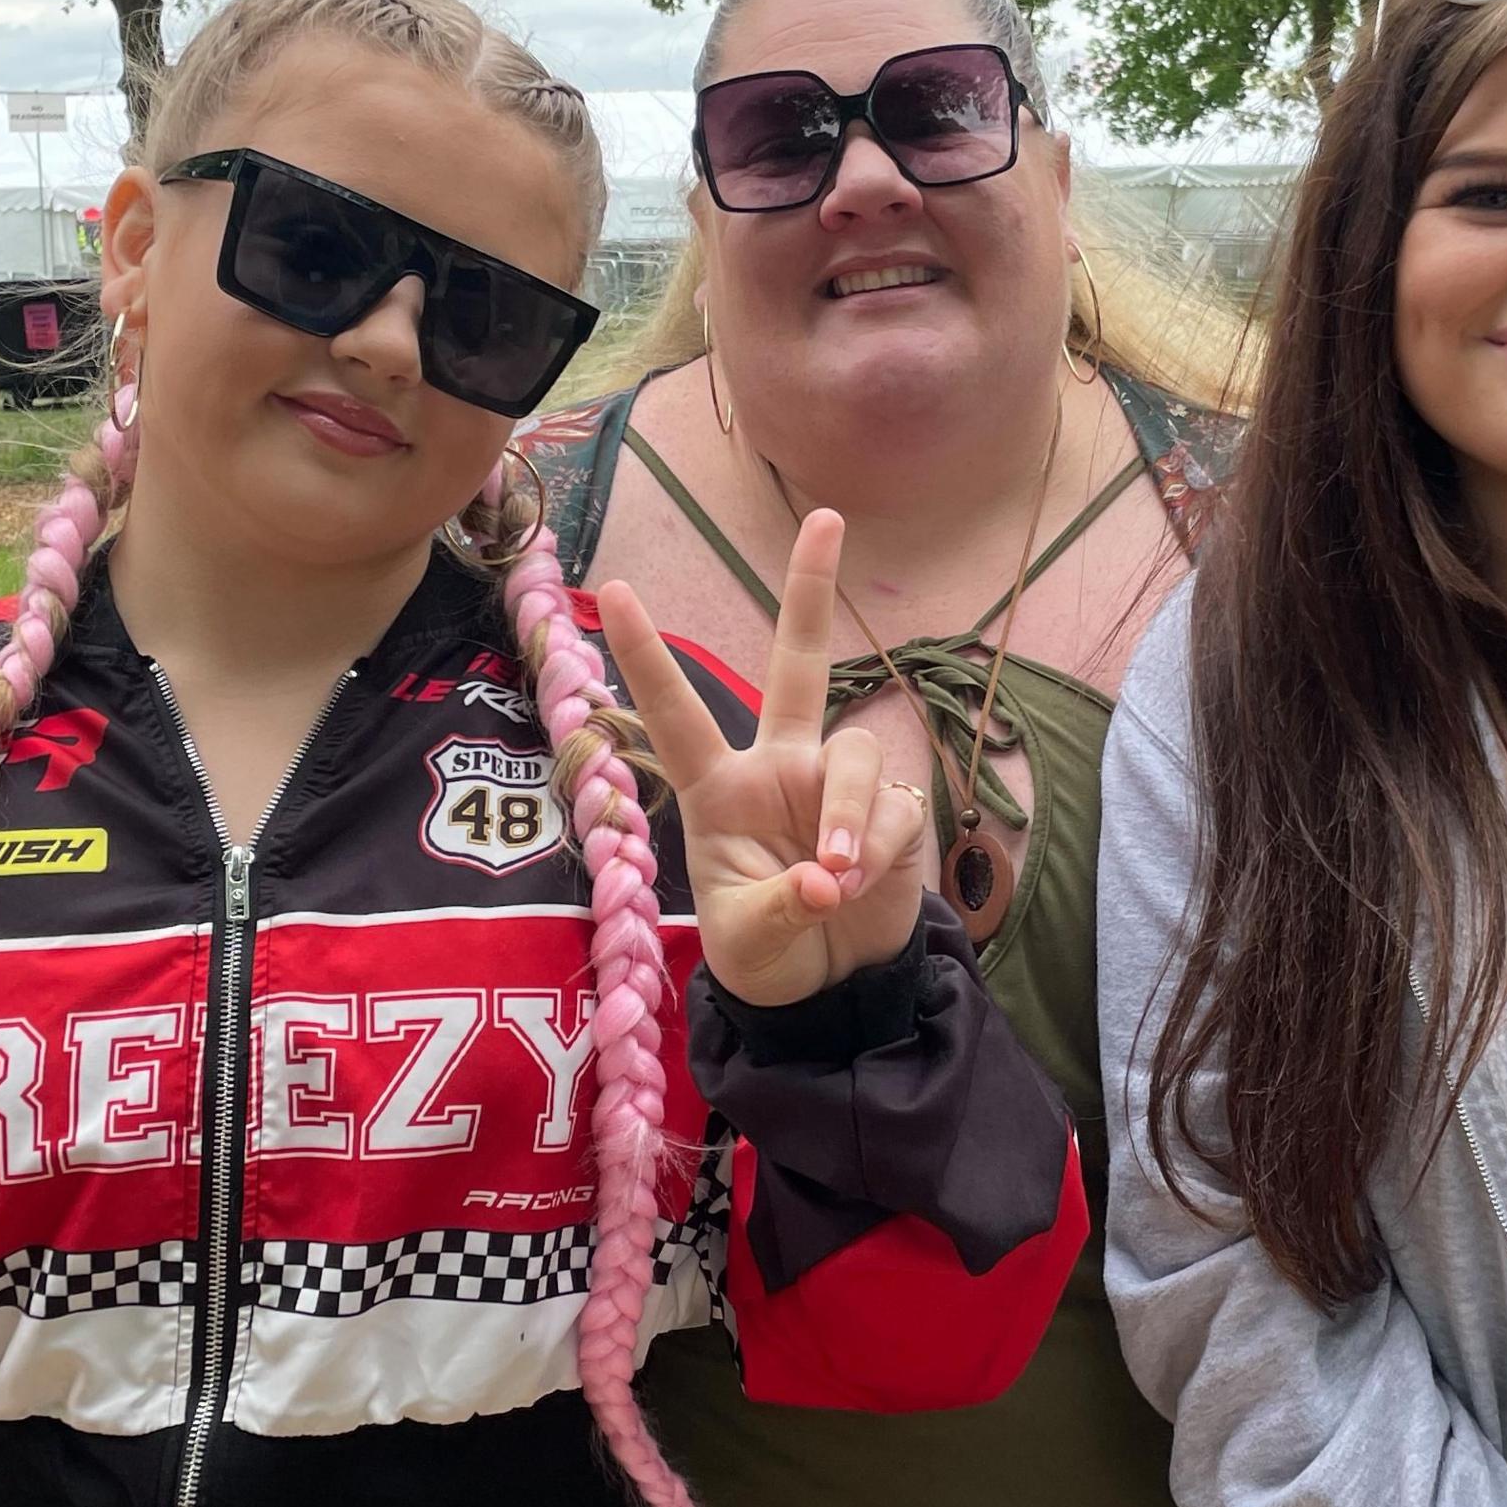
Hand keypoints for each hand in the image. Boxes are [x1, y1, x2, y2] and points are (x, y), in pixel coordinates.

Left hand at [602, 509, 934, 1006]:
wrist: (830, 987)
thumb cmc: (765, 955)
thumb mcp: (746, 943)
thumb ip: (779, 907)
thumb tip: (828, 876)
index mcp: (719, 788)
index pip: (678, 714)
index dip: (648, 656)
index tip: (613, 591)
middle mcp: (780, 768)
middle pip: (799, 665)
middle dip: (811, 592)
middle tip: (825, 518)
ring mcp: (836, 785)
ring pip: (854, 756)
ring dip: (846, 817)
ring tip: (834, 877)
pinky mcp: (891, 811)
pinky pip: (893, 808)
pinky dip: (877, 848)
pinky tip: (862, 884)